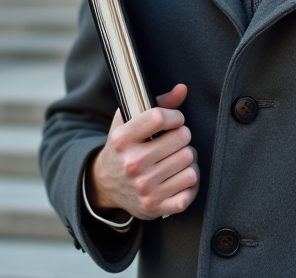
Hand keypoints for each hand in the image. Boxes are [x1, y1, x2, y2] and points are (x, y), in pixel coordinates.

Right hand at [87, 84, 198, 219]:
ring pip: (190, 163)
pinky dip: (190, 182)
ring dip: (189, 158)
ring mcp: (144, 188)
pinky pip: (190, 189)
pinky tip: (179, 177)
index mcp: (123, 139)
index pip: (160, 117)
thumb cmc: (122, 147)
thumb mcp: (128, 121)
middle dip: (183, 136)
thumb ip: (157, 103)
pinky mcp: (155, 206)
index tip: (174, 121)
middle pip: (182, 139)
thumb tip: (182, 89)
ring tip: (178, 157)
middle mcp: (132, 164)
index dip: (175, 116)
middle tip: (176, 140)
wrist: (105, 185)